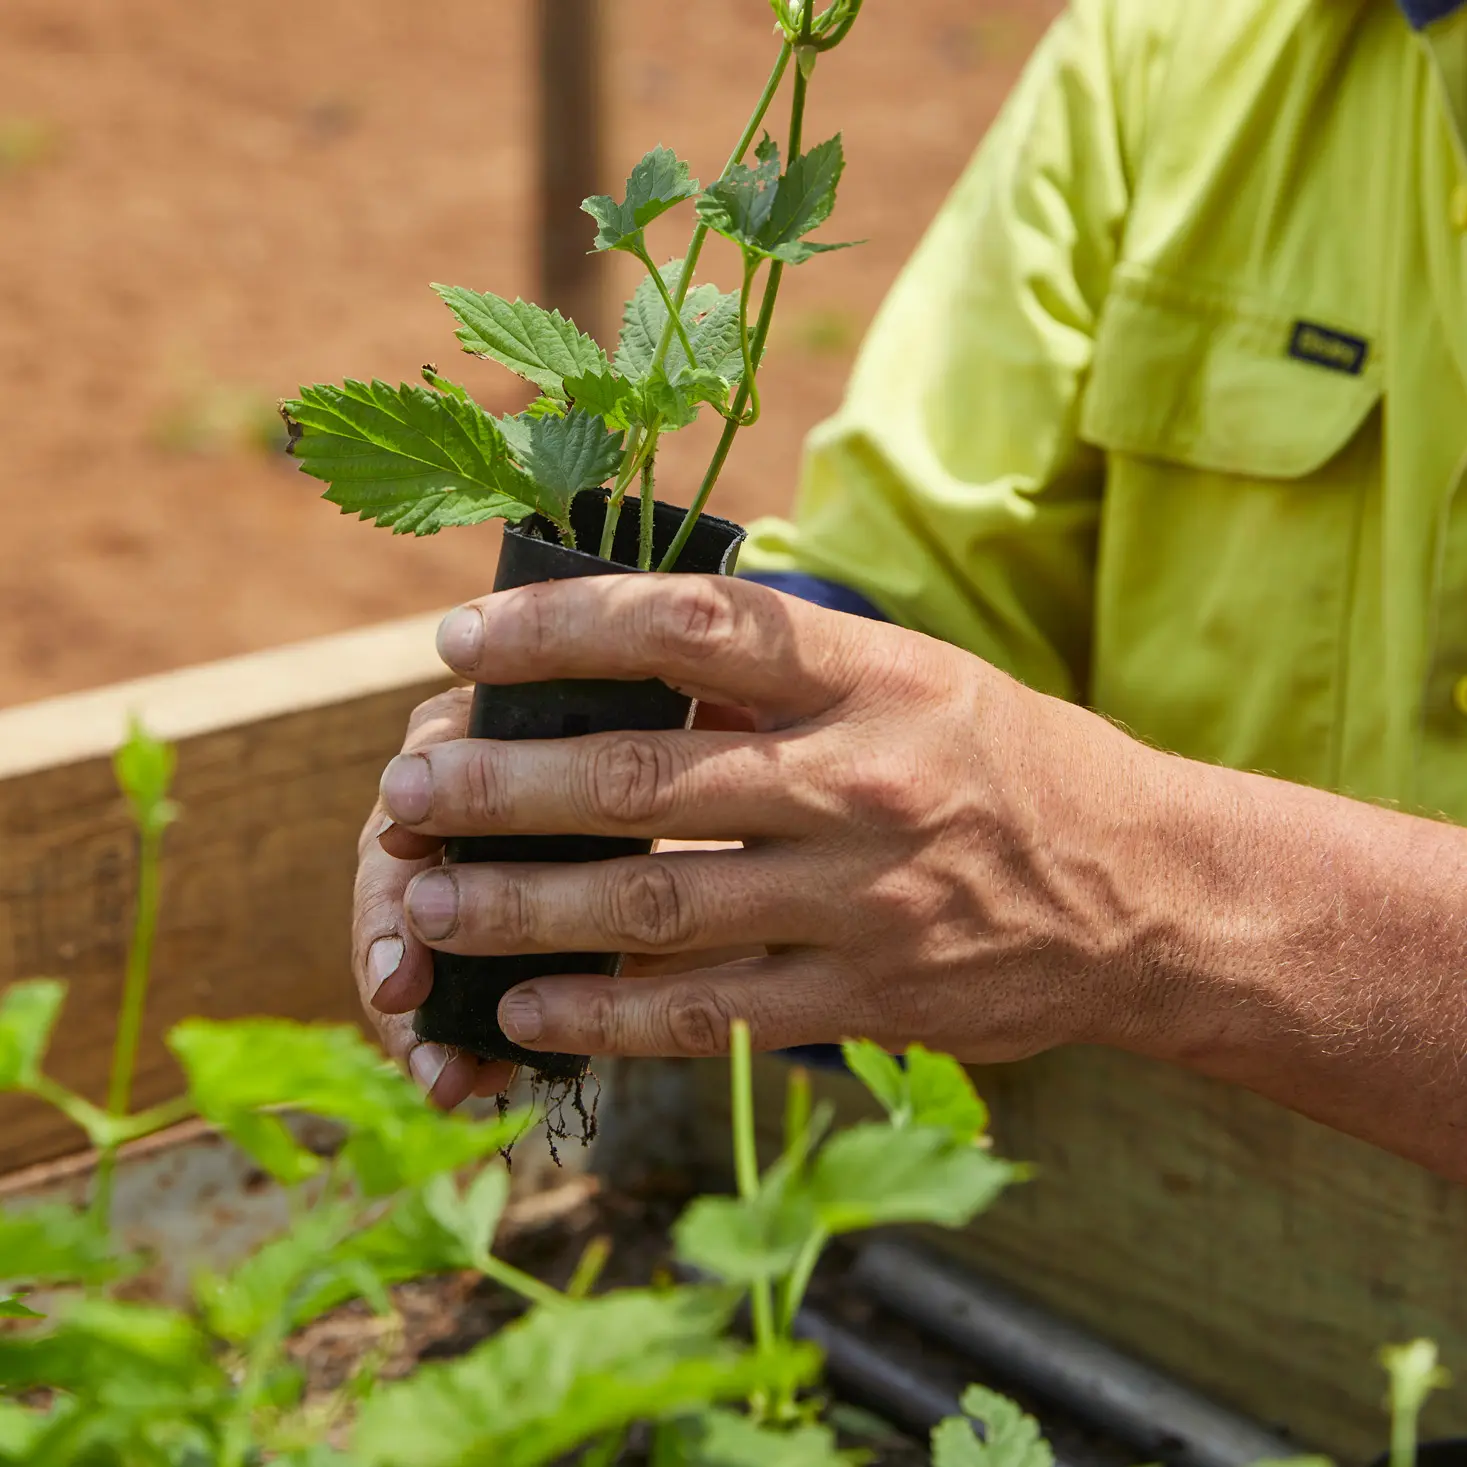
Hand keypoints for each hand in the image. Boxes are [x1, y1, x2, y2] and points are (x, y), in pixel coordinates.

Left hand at [365, 574, 1165, 1064]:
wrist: (1146, 892)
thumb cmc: (1008, 766)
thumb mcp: (914, 681)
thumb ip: (784, 680)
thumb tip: (630, 666)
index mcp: (869, 676)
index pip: (689, 626)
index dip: (560, 629)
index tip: (461, 644)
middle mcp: (859, 782)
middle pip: (642, 779)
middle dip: (502, 789)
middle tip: (408, 798)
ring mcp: (863, 902)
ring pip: (656, 907)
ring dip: (525, 909)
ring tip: (429, 907)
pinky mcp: (869, 1002)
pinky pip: (710, 1013)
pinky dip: (605, 1014)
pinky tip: (526, 1009)